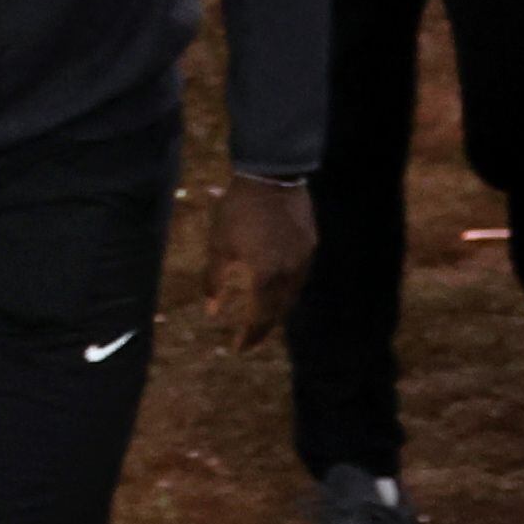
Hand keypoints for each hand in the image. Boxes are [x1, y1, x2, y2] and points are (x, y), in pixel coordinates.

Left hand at [205, 178, 315, 346]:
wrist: (272, 175)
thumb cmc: (238, 211)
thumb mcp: (219, 247)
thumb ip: (214, 282)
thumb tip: (211, 312)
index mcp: (265, 276)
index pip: (259, 318)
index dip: (250, 336)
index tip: (239, 348)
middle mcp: (289, 273)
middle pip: (279, 311)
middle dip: (264, 328)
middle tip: (251, 340)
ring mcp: (304, 259)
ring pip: (292, 295)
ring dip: (277, 310)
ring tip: (263, 319)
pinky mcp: (311, 245)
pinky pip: (300, 276)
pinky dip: (287, 290)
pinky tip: (277, 290)